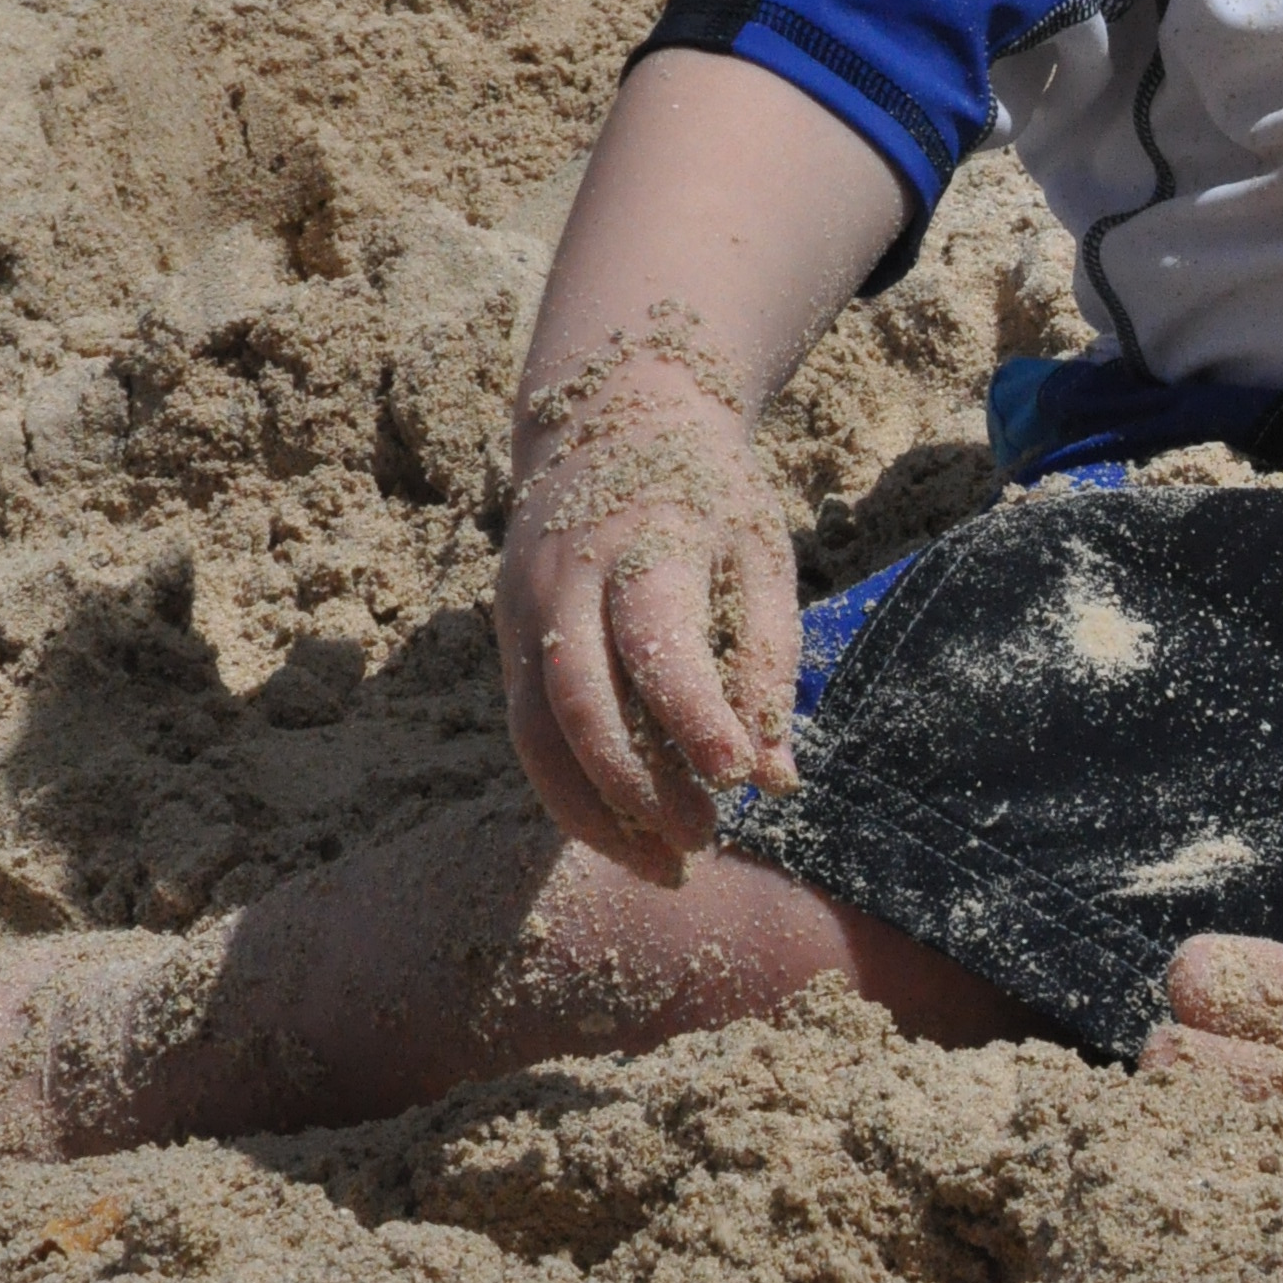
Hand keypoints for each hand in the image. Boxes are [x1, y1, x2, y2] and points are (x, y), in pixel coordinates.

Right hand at [495, 356, 803, 879]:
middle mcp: (564, 580)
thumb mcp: (759, 551)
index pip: (656, 639)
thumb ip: (768, 660)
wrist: (609, 418)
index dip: (694, 714)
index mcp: (642, 541)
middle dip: (637, 791)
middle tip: (702, 843)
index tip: (739, 777)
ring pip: (536, 738)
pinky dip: (572, 792)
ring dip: (595, 815)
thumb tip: (775, 777)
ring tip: (664, 865)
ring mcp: (522, 612)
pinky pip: (528, 733)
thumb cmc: (706, 493)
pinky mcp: (507, 641)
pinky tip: (626, 829)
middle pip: (578, 705)